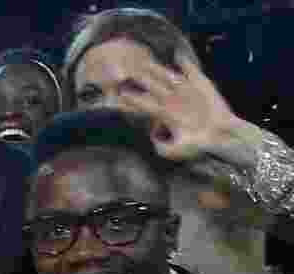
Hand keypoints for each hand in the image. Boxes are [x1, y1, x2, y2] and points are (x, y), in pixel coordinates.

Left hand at [116, 55, 241, 162]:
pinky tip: (178, 55)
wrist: (221, 134)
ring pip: (168, 77)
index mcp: (164, 113)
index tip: (121, 94)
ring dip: (157, 69)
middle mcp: (172, 99)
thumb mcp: (176, 150)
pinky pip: (192, 71)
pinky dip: (186, 63)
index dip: (133, 100)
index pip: (144, 104)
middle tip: (128, 72)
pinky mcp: (200, 84)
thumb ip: (162, 147)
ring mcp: (185, 91)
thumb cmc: (198, 143)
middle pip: (153, 87)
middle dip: (141, 80)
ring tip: (146, 62)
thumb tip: (153, 138)